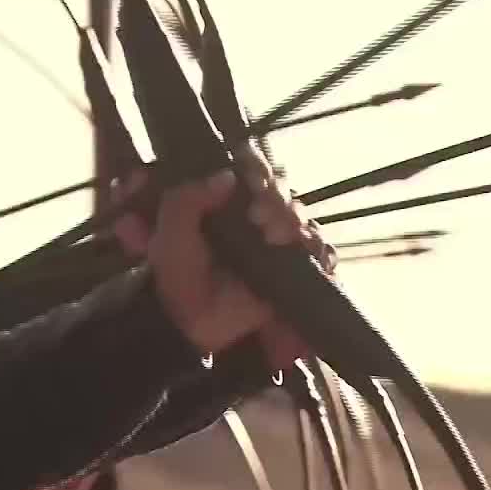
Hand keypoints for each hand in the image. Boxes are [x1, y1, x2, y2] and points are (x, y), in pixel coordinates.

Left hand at [110, 146, 336, 370]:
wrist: (193, 323)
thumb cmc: (178, 275)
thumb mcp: (170, 233)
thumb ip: (186, 199)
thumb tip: (226, 176)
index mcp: (227, 199)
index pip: (251, 167)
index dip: (257, 166)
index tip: (251, 179)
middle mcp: (256, 214)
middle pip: (281, 188)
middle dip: (274, 196)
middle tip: (257, 216)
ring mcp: (279, 240)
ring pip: (301, 215)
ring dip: (291, 221)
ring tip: (273, 237)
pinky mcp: (296, 267)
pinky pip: (321, 250)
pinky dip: (314, 247)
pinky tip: (299, 250)